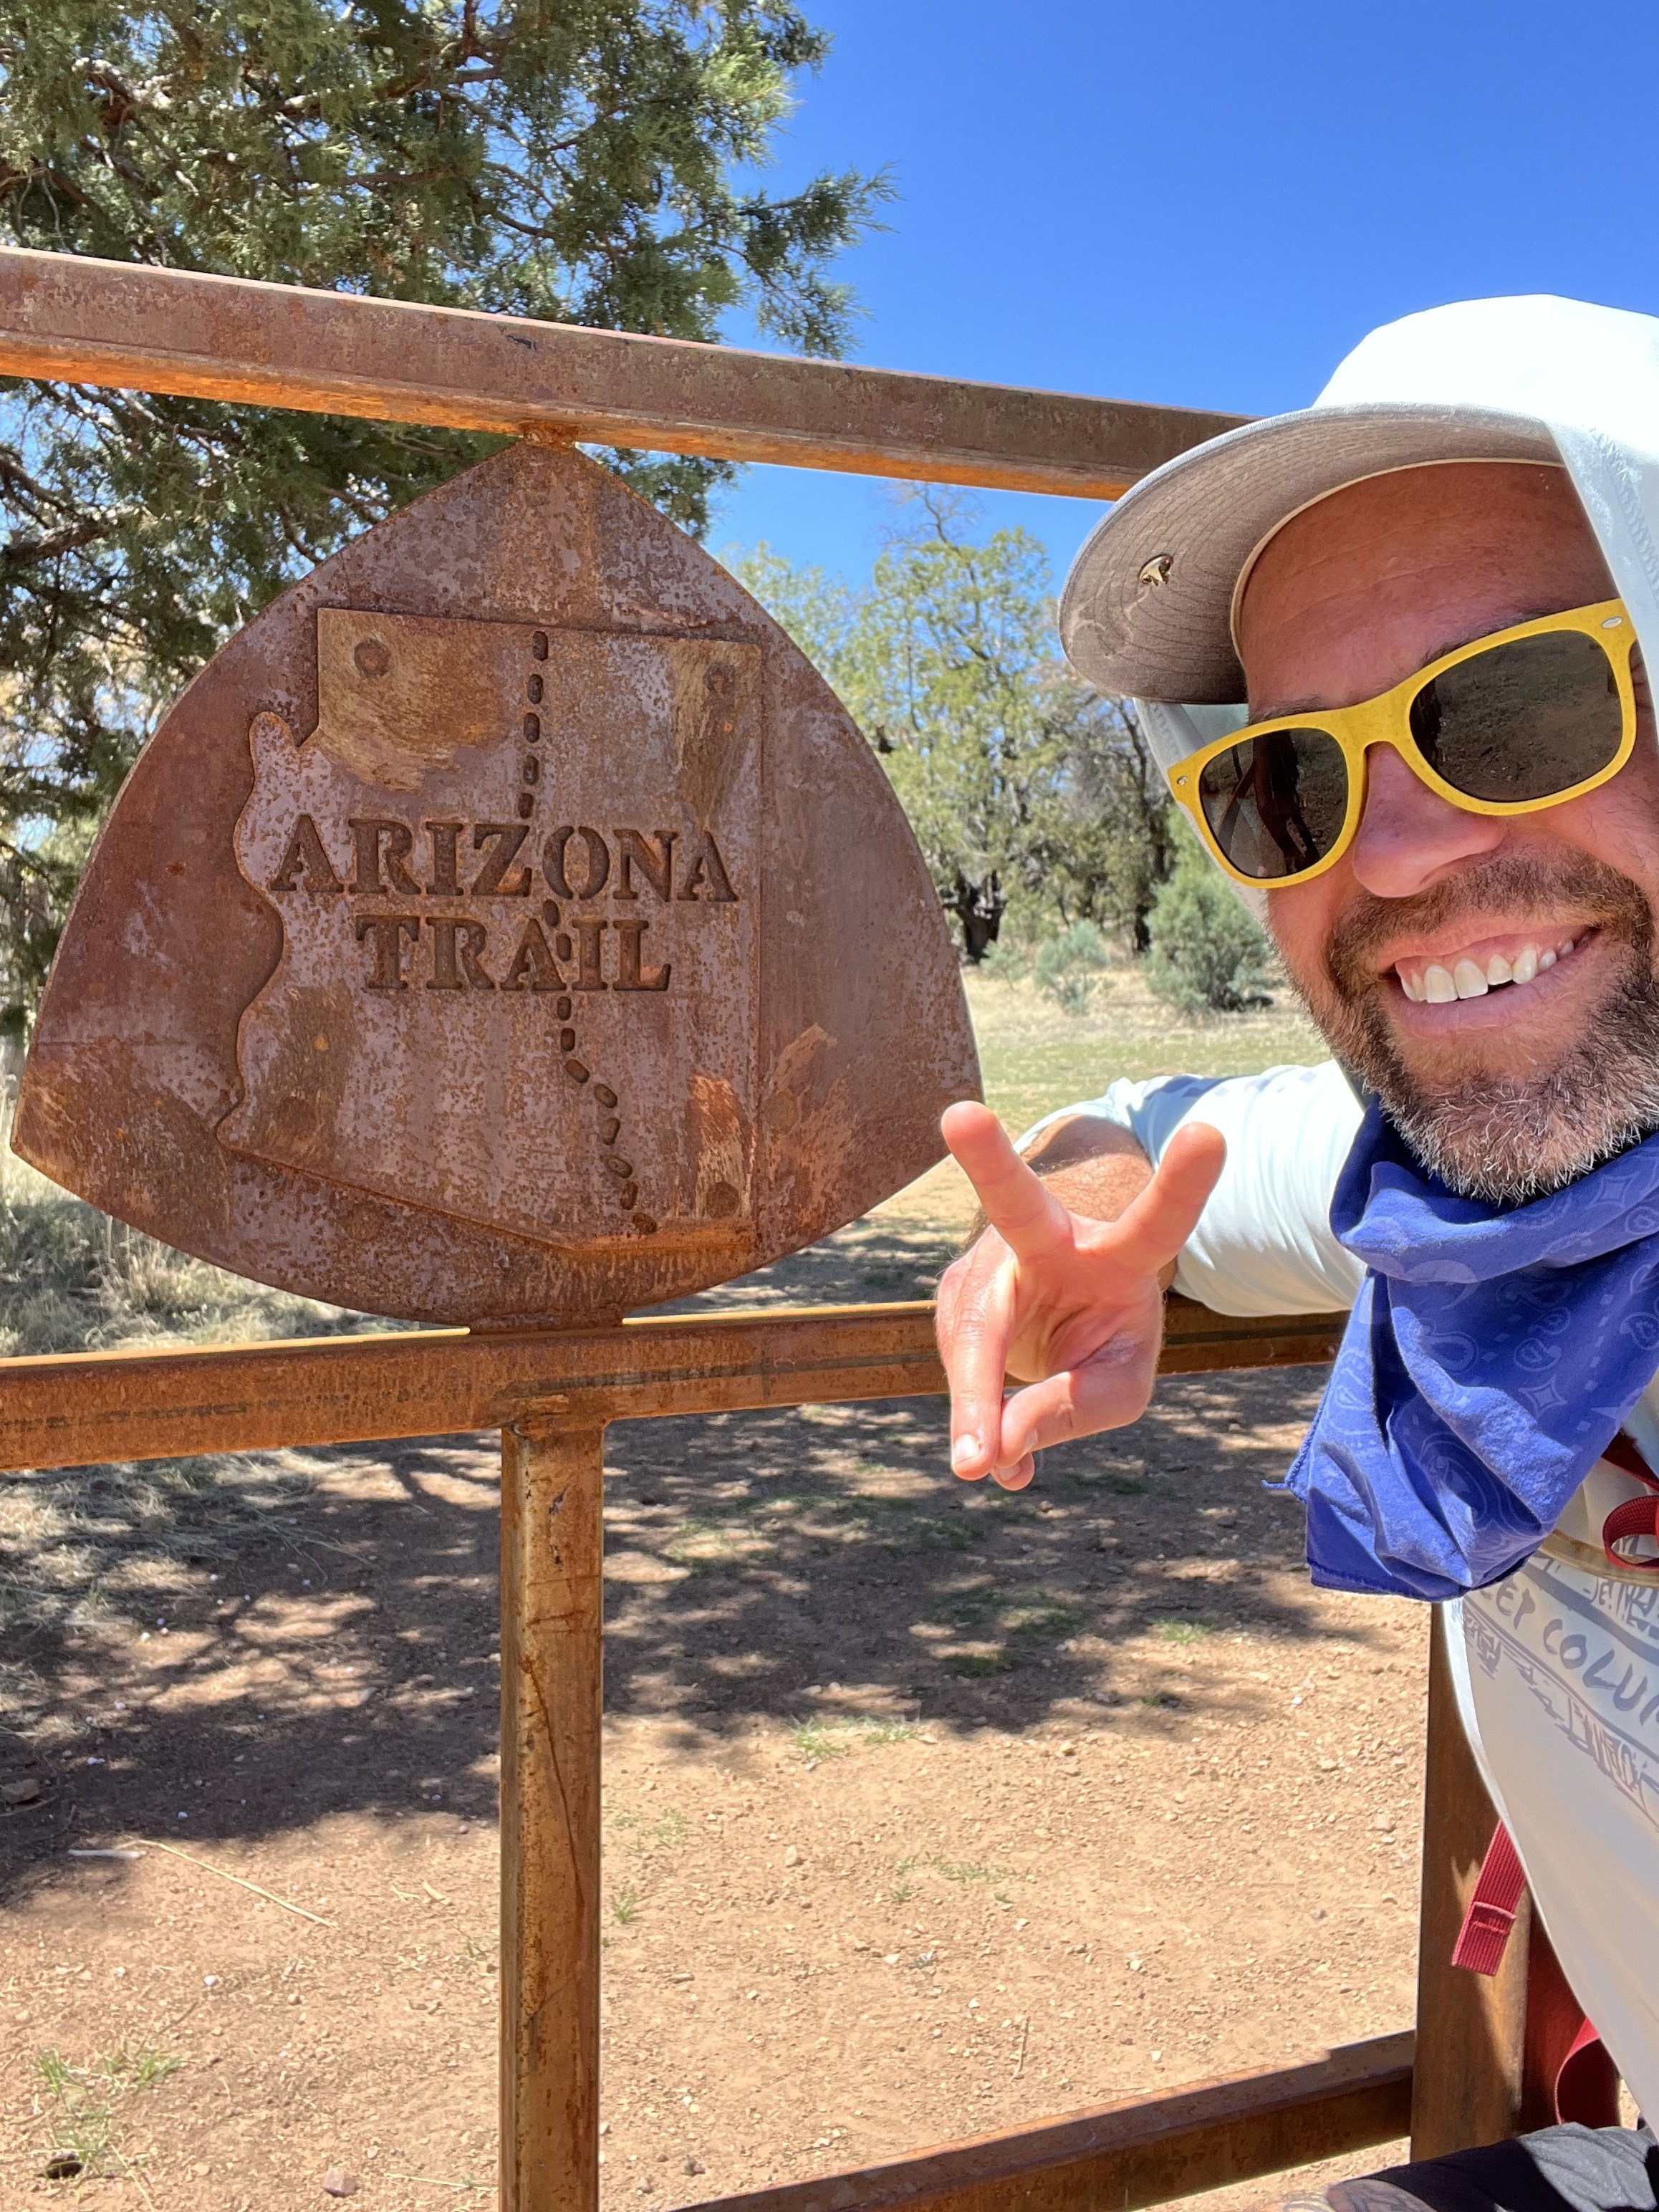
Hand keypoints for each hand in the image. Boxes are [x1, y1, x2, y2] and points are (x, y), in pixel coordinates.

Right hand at [936, 1101, 1225, 1488]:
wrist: (1055, 1309)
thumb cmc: (1104, 1339)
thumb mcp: (1118, 1386)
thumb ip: (1071, 1412)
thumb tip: (994, 1453)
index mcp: (1121, 1253)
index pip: (1158, 1223)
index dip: (1184, 1185)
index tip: (1209, 1133)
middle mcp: (1049, 1237)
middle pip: (1016, 1200)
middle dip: (988, 1159)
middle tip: (961, 1117)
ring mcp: (990, 1257)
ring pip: (972, 1333)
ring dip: (973, 1400)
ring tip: (980, 1462)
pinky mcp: (952, 1288)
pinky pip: (956, 1362)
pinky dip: (970, 1413)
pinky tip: (983, 1448)